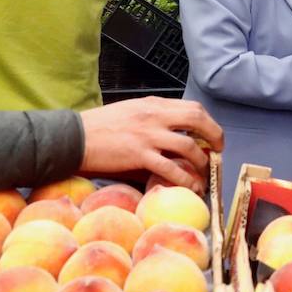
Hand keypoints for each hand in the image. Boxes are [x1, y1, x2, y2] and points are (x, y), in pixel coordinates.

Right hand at [78, 98, 223, 193]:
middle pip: (197, 119)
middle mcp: (154, 116)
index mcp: (153, 104)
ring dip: (202, 161)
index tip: (211, 134)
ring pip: (188, 145)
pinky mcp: (139, 155)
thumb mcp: (130, 111)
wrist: (73, 137)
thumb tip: (172, 130)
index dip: (208, 121)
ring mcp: (148, 135)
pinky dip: (185, 179)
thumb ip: (152, 116)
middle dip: (214, 135)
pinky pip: (171, 168)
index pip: (191, 107)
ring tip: (204, 173)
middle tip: (218, 150)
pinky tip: (191, 187)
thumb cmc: (99, 126)